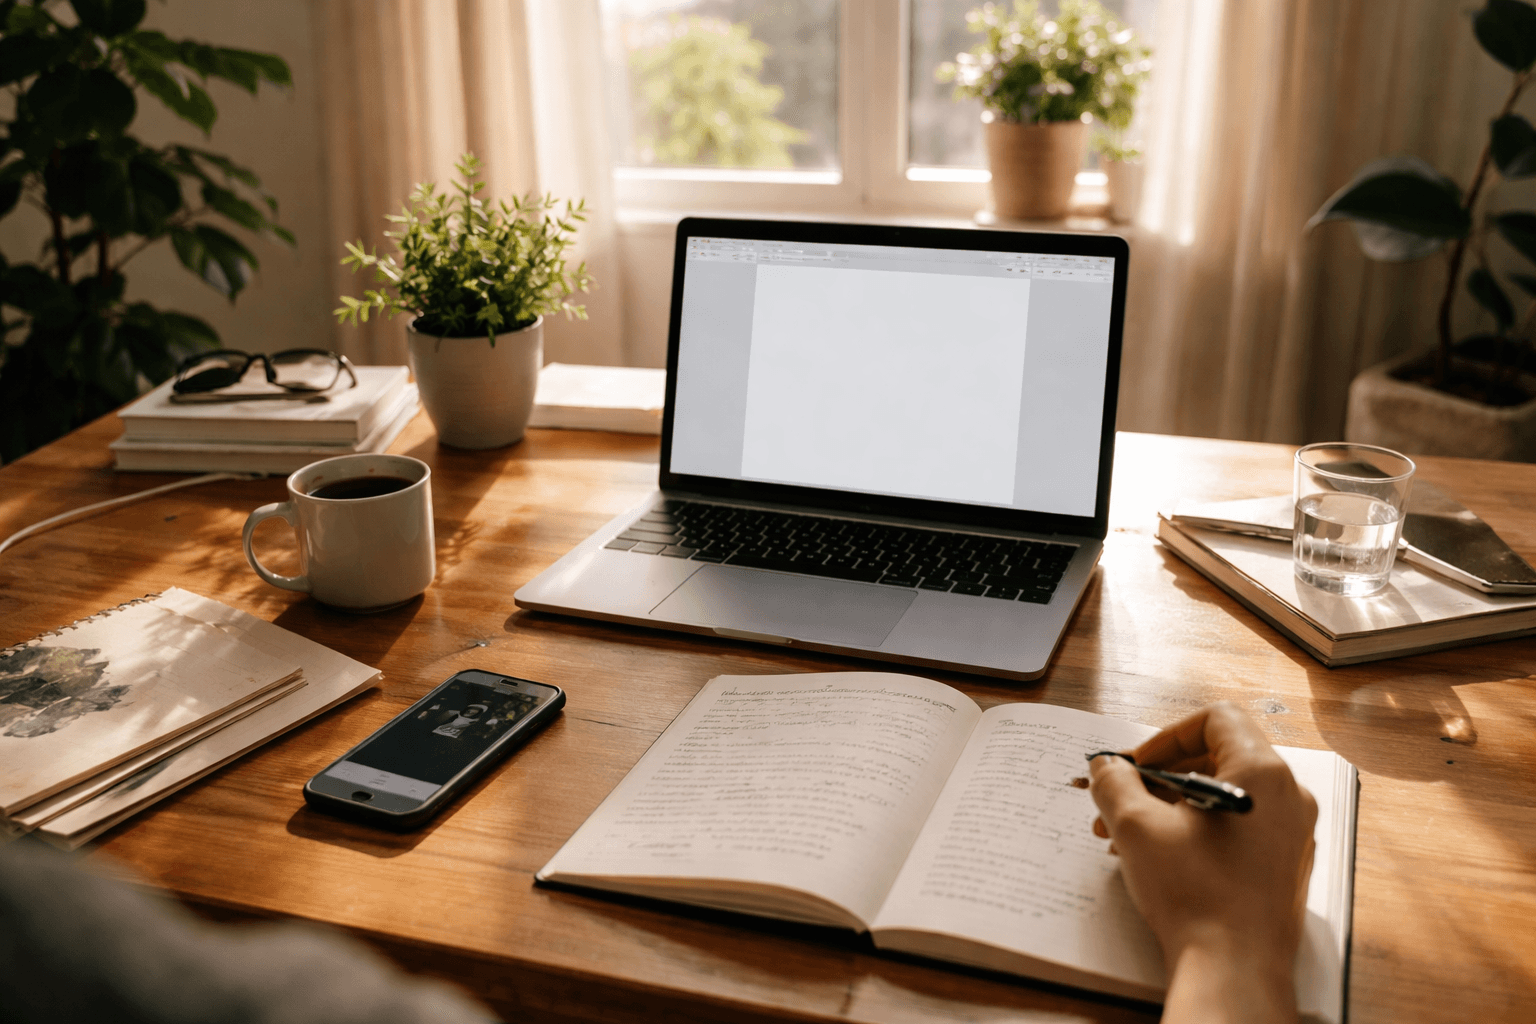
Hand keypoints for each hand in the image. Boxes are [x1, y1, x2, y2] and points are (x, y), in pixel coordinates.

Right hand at [1087, 702, 1317, 1023]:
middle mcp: (1287, 797)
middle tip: (1122, 799)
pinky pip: (1238, 827)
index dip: (1167, 736)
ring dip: (1172, 805)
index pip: (1215, 718)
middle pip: (1219, 756)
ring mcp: (1291, 834)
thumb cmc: (1197, 897)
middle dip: (1160, 776)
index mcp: (1262, 773)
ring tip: (1127, 835)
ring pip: (1224, 795)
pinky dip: (1197, 830)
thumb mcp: (1137, 826)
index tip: (1138, 765)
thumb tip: (1107, 766)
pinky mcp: (1284, 865)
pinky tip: (1159, 858)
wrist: (1234, 970)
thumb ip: (1115, 782)